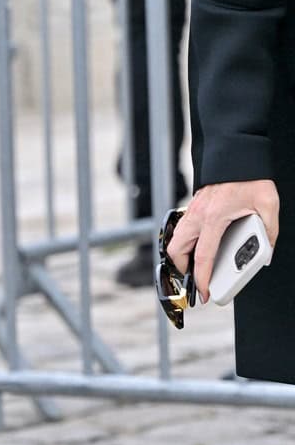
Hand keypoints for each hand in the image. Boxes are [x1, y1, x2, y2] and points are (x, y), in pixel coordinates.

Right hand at [166, 180, 278, 302]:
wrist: (237, 152)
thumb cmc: (250, 176)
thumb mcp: (268, 205)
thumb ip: (269, 232)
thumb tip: (266, 251)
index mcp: (214, 218)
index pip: (202, 256)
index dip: (201, 278)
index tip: (203, 292)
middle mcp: (198, 215)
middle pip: (176, 250)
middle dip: (182, 268)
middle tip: (196, 278)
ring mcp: (193, 209)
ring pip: (175, 238)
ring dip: (181, 254)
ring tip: (196, 264)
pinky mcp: (195, 204)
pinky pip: (182, 228)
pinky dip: (185, 240)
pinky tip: (200, 243)